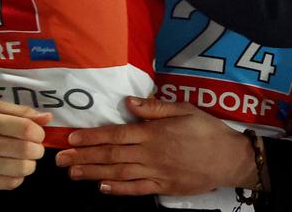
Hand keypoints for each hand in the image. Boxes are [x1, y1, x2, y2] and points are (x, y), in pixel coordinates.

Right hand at [0, 100, 51, 189]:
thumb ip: (21, 112)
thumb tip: (47, 118)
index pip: (25, 129)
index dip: (39, 133)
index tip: (37, 135)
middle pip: (25, 150)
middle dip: (37, 150)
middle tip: (33, 148)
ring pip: (21, 169)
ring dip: (30, 165)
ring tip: (24, 159)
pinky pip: (10, 183)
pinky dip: (18, 177)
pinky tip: (13, 169)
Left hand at [55, 97, 256, 195]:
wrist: (230, 158)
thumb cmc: (207, 130)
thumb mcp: (184, 109)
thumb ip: (155, 107)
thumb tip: (128, 102)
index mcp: (153, 133)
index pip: (116, 135)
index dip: (92, 137)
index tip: (72, 138)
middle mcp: (150, 154)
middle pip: (111, 156)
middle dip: (84, 157)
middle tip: (60, 160)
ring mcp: (156, 173)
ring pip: (119, 174)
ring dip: (93, 174)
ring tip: (73, 173)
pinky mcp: (163, 187)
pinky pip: (137, 189)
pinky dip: (118, 189)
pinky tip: (102, 188)